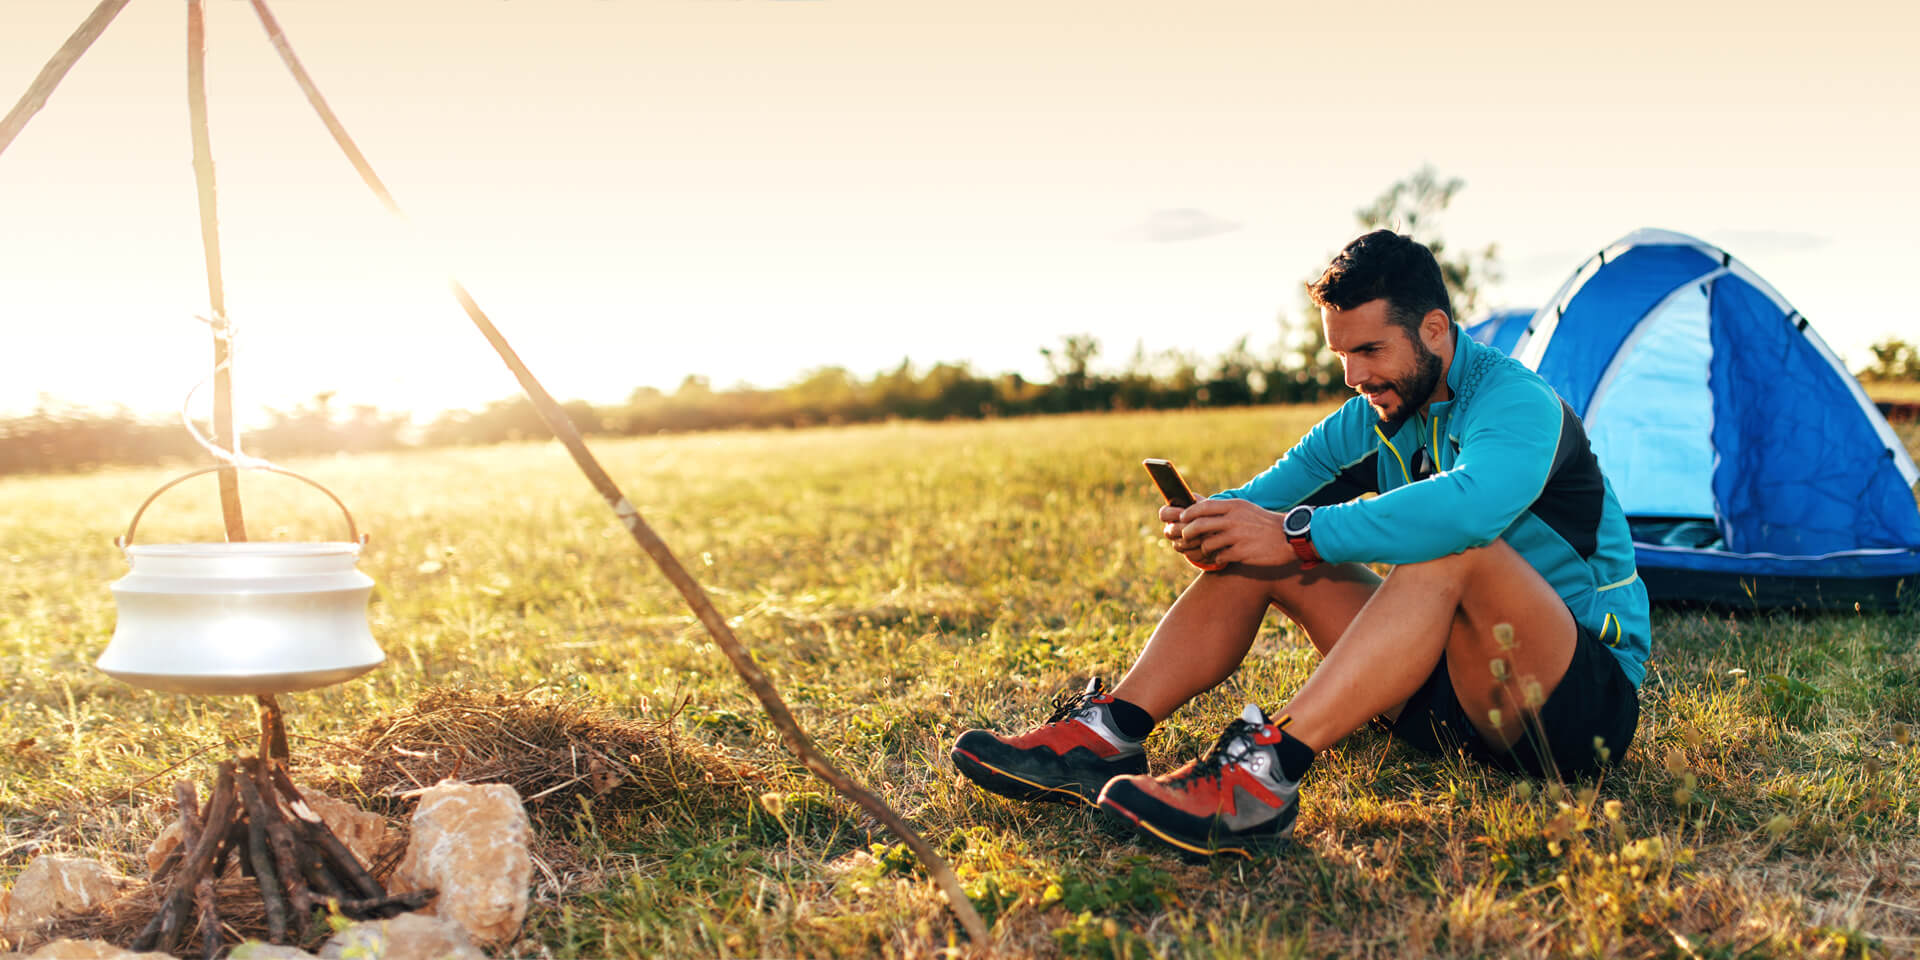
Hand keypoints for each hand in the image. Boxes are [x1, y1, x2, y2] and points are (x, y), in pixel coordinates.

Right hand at [1158, 503, 1219, 566]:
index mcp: (1172, 515)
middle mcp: (1172, 530)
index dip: (1171, 514)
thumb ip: (1196, 504)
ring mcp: (1179, 543)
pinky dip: (1201, 550)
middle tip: (1199, 524)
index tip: (1183, 512)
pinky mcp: (1189, 554)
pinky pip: (1190, 555)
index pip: (1163, 514)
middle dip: (1184, 528)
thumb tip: (1191, 506)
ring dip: (1194, 539)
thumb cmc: (1210, 512)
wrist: (1221, 528)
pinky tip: (1211, 544)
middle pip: (1169, 531)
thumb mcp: (1204, 504)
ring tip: (1208, 533)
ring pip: (1178, 545)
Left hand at [1172, 499, 1299, 567]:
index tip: (1183, 519)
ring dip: (1203, 549)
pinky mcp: (1242, 553)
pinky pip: (1220, 557)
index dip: (1188, 513)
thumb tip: (1200, 508)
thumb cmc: (1264, 524)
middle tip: (1185, 537)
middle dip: (1187, 533)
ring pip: (1207, 544)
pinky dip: (1217, 559)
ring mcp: (1238, 537)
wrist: (1290, 537)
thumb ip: (1225, 509)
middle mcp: (1234, 519)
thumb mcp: (1246, 509)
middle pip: (1199, 525)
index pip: (1203, 507)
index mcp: (1234, 506)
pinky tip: (1222, 558)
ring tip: (1208, 550)